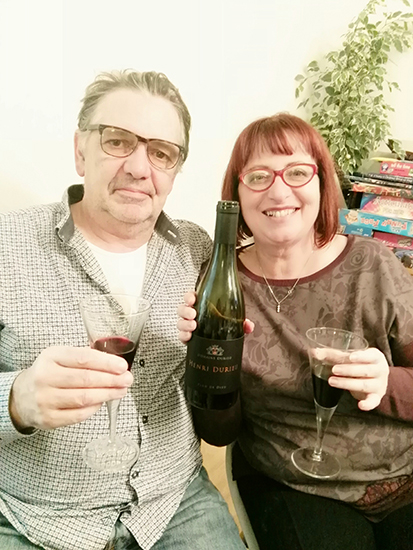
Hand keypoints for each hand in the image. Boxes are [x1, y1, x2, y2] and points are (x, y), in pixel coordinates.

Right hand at [9, 346, 132, 430]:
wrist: (21, 396)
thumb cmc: (48, 373)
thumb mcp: (60, 357)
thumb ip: (84, 357)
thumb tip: (115, 363)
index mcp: (51, 357)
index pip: (83, 358)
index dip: (106, 362)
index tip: (122, 366)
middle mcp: (45, 377)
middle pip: (85, 379)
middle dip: (111, 379)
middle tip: (127, 379)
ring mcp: (45, 399)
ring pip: (83, 398)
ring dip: (107, 394)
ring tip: (120, 390)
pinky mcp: (48, 419)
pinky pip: (78, 415)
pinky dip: (94, 408)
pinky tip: (103, 402)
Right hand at [177, 291, 253, 342]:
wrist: (219, 345)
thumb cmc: (224, 326)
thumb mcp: (234, 322)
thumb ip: (241, 322)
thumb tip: (248, 325)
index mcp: (202, 305)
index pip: (191, 297)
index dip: (189, 297)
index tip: (192, 299)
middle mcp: (193, 314)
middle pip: (182, 308)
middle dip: (186, 310)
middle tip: (194, 314)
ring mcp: (189, 326)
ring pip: (180, 322)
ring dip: (185, 324)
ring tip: (194, 326)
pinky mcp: (188, 338)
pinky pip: (181, 336)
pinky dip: (183, 336)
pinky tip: (189, 337)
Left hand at [328, 348, 388, 410]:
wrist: (376, 378)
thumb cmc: (361, 364)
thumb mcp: (351, 357)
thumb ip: (334, 355)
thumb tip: (314, 352)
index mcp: (376, 357)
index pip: (370, 356)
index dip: (361, 356)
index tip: (350, 357)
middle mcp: (380, 370)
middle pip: (366, 370)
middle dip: (348, 370)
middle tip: (334, 370)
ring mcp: (379, 385)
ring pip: (365, 384)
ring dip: (347, 383)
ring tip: (332, 381)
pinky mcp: (376, 397)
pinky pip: (373, 401)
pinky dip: (368, 404)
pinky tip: (360, 405)